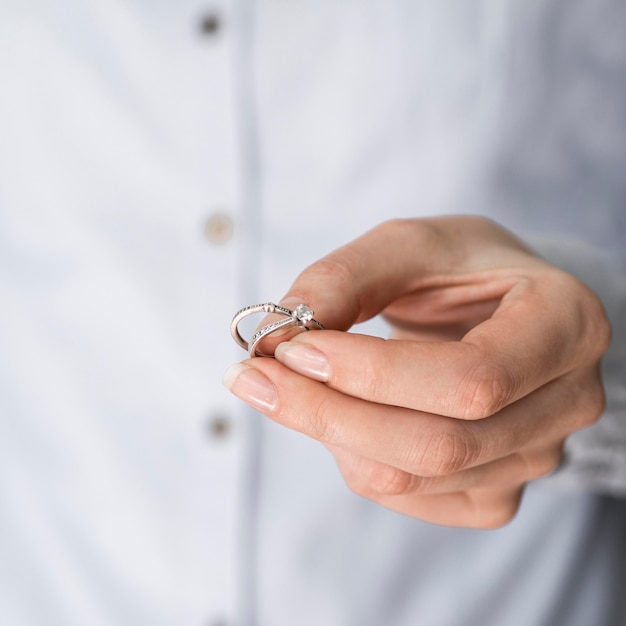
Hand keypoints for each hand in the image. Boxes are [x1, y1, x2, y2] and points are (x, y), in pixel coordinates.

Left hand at [223, 217, 610, 527]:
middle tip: (252, 378)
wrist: (498, 307)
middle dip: (328, 413)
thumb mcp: (410, 244)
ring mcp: (535, 457)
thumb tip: (281, 329)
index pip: (472, 379)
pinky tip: (339, 414)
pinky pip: (408, 495)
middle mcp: (566, 402)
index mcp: (566, 324)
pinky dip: (353, 457)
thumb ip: (347, 277)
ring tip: (289, 386)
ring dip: (330, 433)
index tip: (290, 347)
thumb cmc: (461, 268)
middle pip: (439, 444)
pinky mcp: (496, 491)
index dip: (371, 373)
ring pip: (413, 476)